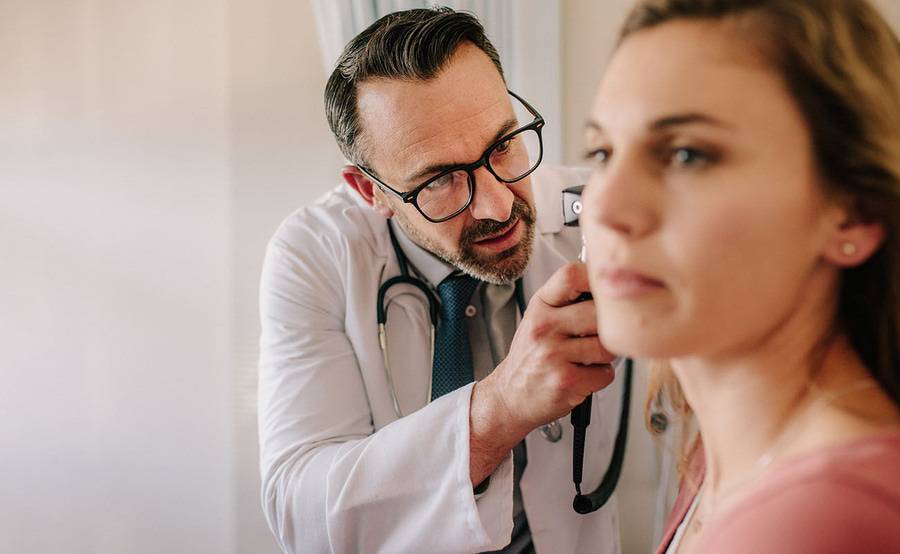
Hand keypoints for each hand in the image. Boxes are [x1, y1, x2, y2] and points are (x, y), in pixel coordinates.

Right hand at [479, 262, 616, 435]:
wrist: (510, 396)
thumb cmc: (531, 357)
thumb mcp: (539, 319)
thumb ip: (567, 301)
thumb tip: (608, 287)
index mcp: (540, 307)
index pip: (571, 275)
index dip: (595, 279)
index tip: (603, 292)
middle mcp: (544, 327)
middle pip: (600, 313)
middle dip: (605, 328)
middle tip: (592, 337)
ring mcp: (554, 354)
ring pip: (607, 345)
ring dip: (604, 356)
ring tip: (585, 359)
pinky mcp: (566, 380)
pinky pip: (606, 373)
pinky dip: (599, 377)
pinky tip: (582, 376)